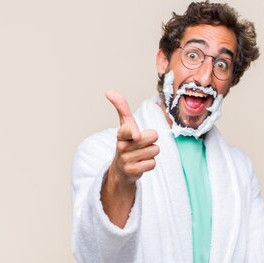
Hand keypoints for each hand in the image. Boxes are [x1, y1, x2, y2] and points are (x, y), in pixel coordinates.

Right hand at [102, 91, 158, 227]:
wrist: (121, 169)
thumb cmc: (127, 143)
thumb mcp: (125, 125)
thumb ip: (121, 108)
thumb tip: (109, 91)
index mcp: (121, 134)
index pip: (128, 130)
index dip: (133, 133)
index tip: (136, 135)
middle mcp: (122, 147)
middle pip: (152, 137)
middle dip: (151, 140)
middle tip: (142, 144)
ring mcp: (126, 160)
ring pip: (154, 150)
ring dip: (151, 152)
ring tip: (141, 154)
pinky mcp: (131, 171)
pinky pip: (153, 163)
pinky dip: (150, 164)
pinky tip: (141, 163)